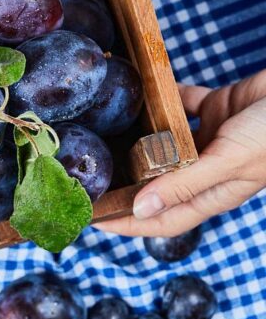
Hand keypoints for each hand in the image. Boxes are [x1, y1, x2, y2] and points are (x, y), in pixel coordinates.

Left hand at [94, 70, 265, 236]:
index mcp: (213, 192)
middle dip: (126, 185)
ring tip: (106, 139)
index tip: (93, 219)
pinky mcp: (217, 110)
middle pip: (158, 184)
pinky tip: (145, 94)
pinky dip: (166, 101)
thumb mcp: (228, 162)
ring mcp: (212, 139)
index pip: (162, 219)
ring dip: (142, 142)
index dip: (128, 224)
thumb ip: (184, 185)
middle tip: (90, 179)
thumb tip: (141, 211)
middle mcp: (208, 169)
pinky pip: (183, 106)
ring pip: (167, 145)